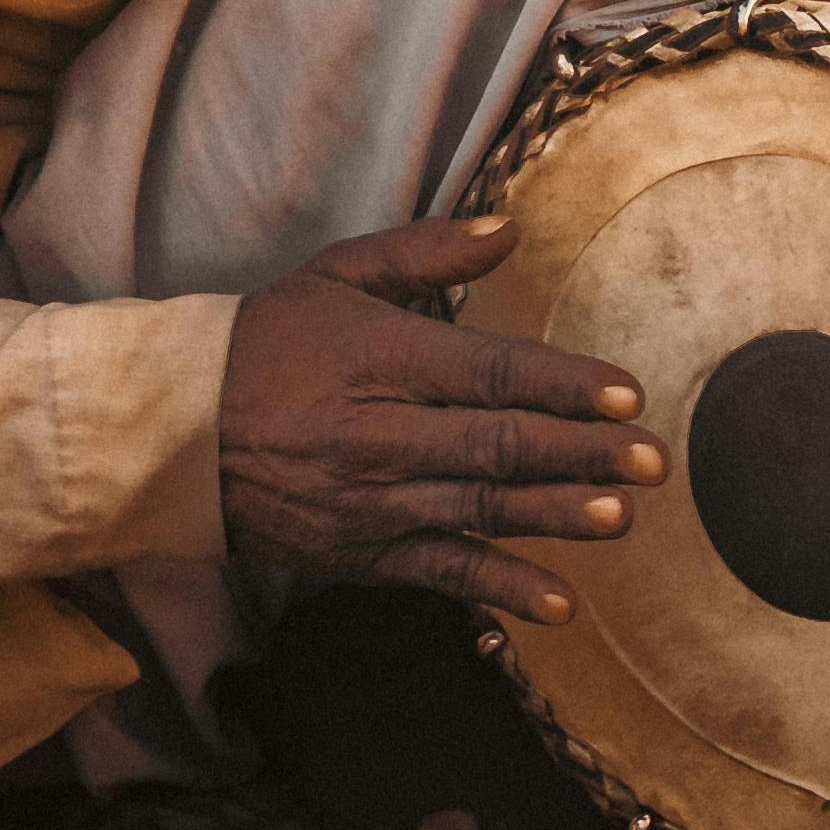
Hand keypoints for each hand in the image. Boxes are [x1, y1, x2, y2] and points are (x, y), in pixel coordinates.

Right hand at [216, 215, 664, 624]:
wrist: (175, 433)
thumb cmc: (265, 342)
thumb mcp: (337, 275)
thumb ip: (426, 252)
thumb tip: (510, 227)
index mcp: (381, 359)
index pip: (491, 372)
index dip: (565, 385)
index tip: (629, 394)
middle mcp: (381, 435)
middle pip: (499, 444)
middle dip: (583, 454)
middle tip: (654, 461)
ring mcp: (372, 503)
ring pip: (481, 509)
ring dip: (557, 516)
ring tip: (622, 518)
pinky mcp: (362, 554)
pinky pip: (442, 574)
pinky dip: (501, 591)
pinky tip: (559, 603)